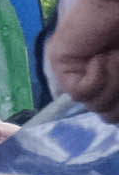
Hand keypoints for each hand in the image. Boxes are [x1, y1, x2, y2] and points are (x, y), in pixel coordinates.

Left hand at [48, 0, 118, 115]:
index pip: (116, 116)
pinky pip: (83, 91)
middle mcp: (95, 81)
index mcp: (114, 83)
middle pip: (110, 116)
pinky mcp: (61, 65)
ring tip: (116, 55)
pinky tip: (101, 55)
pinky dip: (100, 74)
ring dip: (116, 81)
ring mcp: (76, 74)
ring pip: (98, 105)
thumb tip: (115, 119)